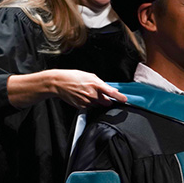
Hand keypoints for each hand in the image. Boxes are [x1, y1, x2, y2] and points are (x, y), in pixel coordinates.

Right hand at [7, 69, 126, 108]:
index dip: (120, 97)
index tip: (125, 100)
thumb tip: (111, 89)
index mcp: (95, 84)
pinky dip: (89, 103)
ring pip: (98, 105)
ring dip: (97, 101)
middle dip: (107, 100)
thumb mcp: (89, 75)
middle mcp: (92, 94)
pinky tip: (82, 96)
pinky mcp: (81, 107)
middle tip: (101, 95)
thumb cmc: (74, 77)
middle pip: (106, 102)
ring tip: (87, 93)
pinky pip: (90, 107)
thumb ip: (101, 83)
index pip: (111, 93)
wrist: (58, 83)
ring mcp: (87, 102)